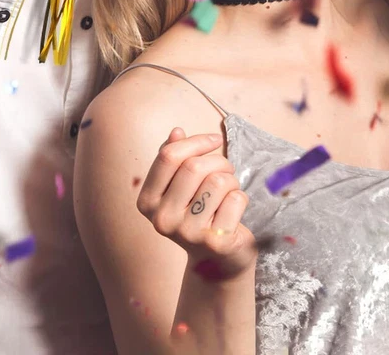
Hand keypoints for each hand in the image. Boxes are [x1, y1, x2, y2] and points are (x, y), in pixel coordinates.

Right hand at [137, 128, 255, 280]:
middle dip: (218, 161)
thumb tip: (177, 131)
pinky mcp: (215, 242)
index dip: (196, 141)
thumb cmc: (200, 211)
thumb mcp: (181, 185)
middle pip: (195, 166)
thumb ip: (175, 159)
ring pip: (218, 181)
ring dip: (231, 180)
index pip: (168, 156)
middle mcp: (162, 220)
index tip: (214, 140)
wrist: (216, 258)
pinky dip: (241, 198)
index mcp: (147, 202)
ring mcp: (187, 234)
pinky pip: (236, 199)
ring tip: (227, 193)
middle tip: (225, 171)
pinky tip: (232, 213)